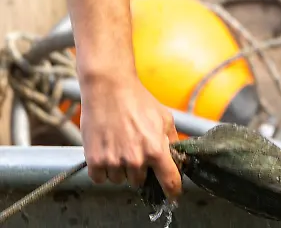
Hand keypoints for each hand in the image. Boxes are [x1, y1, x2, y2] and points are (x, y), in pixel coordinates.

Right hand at [78, 75, 181, 201]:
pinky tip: (106, 152)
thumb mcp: (164, 118)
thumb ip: (171, 140)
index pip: (169, 180)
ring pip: (119, 180)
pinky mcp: (95, 161)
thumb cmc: (138, 100)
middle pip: (140, 181)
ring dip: (120, 169)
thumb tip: (179, 157)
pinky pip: (100, 179)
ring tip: (119, 146)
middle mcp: (136, 159)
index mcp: (156, 149)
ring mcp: (114, 161)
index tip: (173, 196)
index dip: (173, 191)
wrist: (109, 89)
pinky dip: (102, 170)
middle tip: (134, 150)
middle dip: (139, 170)